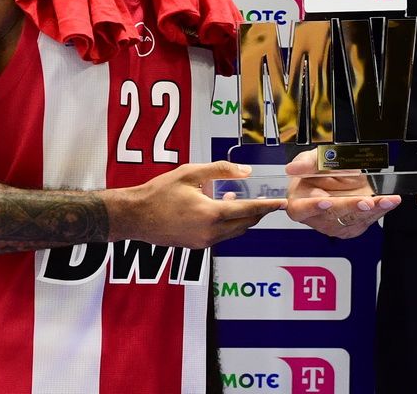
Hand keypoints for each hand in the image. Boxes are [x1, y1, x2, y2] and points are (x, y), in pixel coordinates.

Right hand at [112, 162, 285, 250]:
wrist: (134, 217)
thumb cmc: (159, 192)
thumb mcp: (190, 173)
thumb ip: (221, 170)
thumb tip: (246, 171)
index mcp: (211, 214)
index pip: (248, 210)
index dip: (267, 206)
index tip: (282, 203)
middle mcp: (210, 233)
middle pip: (245, 224)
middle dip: (258, 212)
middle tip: (267, 200)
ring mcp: (203, 242)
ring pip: (235, 232)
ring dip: (243, 218)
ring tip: (242, 199)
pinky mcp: (196, 246)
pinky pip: (222, 236)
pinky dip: (229, 224)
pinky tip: (223, 207)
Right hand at [283, 150, 398, 238]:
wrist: (337, 176)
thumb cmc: (318, 171)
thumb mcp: (311, 160)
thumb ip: (305, 163)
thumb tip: (293, 168)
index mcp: (300, 204)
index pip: (302, 210)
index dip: (313, 207)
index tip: (326, 201)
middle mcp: (318, 218)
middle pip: (333, 216)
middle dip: (351, 207)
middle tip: (365, 201)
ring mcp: (337, 224)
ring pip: (354, 220)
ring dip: (372, 210)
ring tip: (386, 200)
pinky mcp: (354, 225)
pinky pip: (368, 220)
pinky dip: (381, 210)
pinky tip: (390, 201)